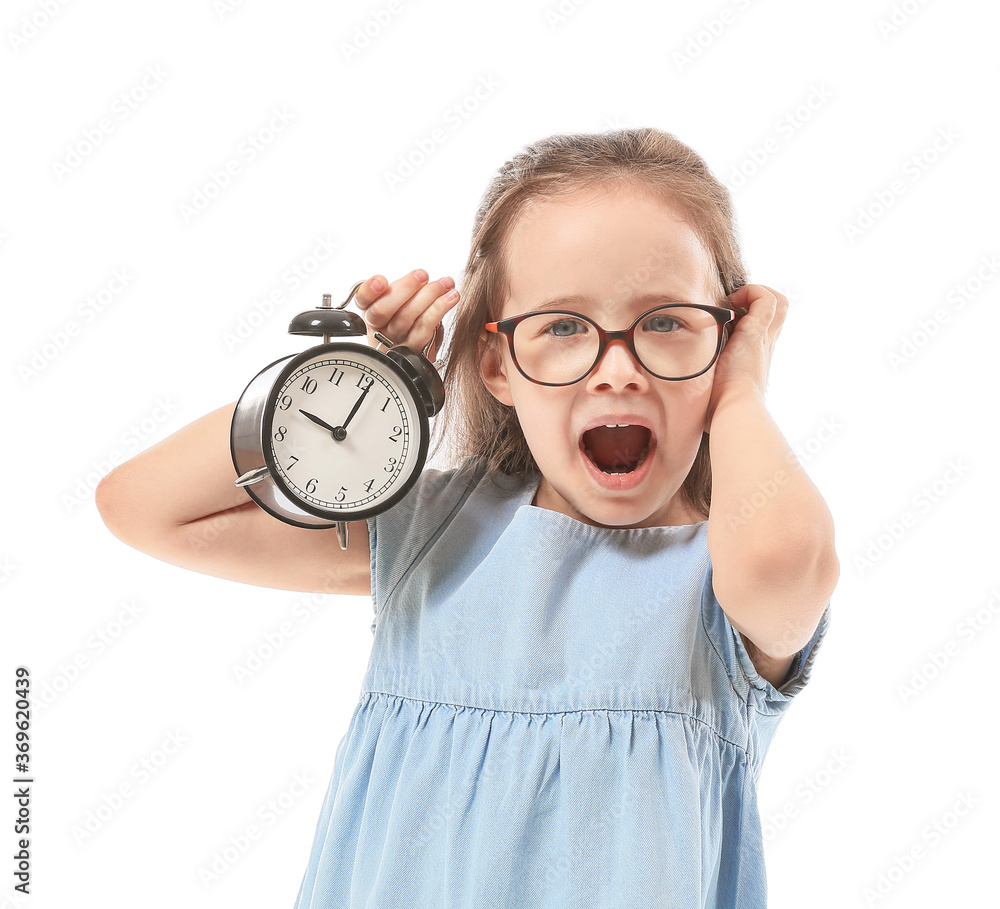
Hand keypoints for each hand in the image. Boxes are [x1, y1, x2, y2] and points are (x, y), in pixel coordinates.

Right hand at [353, 268, 460, 360]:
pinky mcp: (413, 352)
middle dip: (405, 288)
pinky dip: (438, 310)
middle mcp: (379, 329)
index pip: (362, 300)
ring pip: (406, 318)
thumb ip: (401, 290)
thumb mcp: (398, 303)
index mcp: (370, 312)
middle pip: (383, 310)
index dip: (369, 291)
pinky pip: (424, 330)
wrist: (418, 353)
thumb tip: (420, 277)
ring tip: (446, 284)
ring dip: (429, 296)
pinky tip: (449, 299)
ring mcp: (395, 343)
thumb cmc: (408, 322)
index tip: (381, 281)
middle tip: (422, 275)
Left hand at [707, 284, 787, 426]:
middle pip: (777, 312)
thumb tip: (666, 396)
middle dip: (756, 300)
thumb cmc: (718, 409)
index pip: (762, 329)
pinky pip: (767, 299)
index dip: (748, 317)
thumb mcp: (708, 390)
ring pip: (778, 302)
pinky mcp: (757, 333)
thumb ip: (697, 384)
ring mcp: (763, 339)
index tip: (725, 320)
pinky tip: (729, 304)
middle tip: (731, 307)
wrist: (733, 411)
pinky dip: (752, 292)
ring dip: (756, 294)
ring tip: (733, 302)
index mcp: (753, 359)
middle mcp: (763, 347)